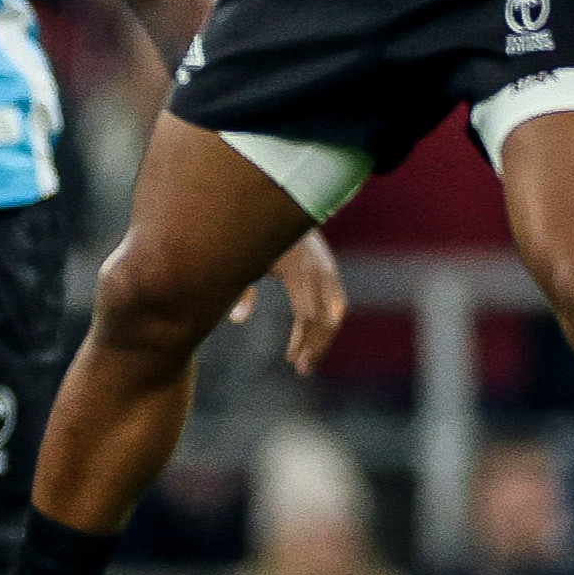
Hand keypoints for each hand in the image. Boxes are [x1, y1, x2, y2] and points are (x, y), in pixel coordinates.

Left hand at [228, 229, 345, 374]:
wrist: (274, 206)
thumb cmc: (249, 234)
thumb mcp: (241, 260)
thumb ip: (239, 290)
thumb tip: (237, 320)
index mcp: (296, 268)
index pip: (309, 314)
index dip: (304, 342)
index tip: (294, 363)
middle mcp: (317, 267)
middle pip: (327, 316)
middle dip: (317, 345)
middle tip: (302, 369)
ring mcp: (326, 265)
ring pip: (336, 310)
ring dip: (324, 336)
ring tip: (306, 357)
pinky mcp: (328, 266)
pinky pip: (336, 300)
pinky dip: (327, 321)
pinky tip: (310, 337)